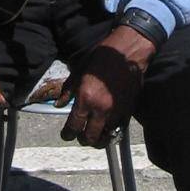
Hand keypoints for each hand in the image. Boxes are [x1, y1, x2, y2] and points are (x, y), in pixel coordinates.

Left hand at [60, 25, 156, 145]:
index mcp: (86, 98)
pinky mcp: (128, 110)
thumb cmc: (103, 56)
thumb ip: (68, 90)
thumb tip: (60, 104)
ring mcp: (116, 111)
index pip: (73, 126)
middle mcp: (101, 109)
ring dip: (98, 138)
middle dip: (82, 139)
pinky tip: (108, 126)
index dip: (67, 134)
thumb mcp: (80, 70)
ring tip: (95, 133)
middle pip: (90, 138)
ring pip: (106, 137)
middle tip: (80, 135)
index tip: (66, 134)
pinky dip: (112, 131)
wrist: (129, 51)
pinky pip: (119, 129)